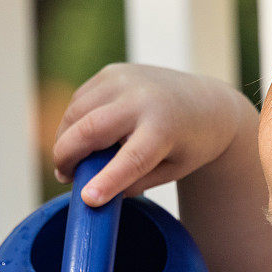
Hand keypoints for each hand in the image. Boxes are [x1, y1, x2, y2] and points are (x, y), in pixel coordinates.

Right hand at [53, 63, 246, 206]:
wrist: (208, 103)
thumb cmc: (190, 145)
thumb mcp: (173, 170)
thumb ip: (137, 182)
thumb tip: (96, 192)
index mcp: (164, 129)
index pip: (131, 159)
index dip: (107, 180)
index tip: (86, 199)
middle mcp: (143, 99)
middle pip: (91, 128)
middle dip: (67, 155)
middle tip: (64, 177)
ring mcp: (125, 80)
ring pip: (77, 112)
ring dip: (65, 139)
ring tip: (71, 162)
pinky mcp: (112, 72)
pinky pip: (81, 99)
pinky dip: (74, 121)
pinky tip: (81, 138)